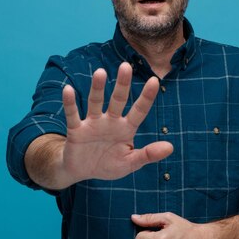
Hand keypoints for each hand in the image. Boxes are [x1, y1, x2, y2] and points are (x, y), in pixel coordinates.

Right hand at [61, 62, 172, 183]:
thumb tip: (170, 147)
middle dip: (122, 84)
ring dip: (97, 88)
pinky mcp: (76, 130)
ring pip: (95, 102)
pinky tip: (68, 90)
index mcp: (126, 128)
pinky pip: (73, 115)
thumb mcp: (130, 163)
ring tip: (100, 72)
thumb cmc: (108, 164)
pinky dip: (70, 103)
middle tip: (126, 66)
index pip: (139, 110)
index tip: (154, 81)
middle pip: (118, 100)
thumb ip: (148, 155)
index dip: (146, 97)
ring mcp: (93, 124)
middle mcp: (110, 121)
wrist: (81, 172)